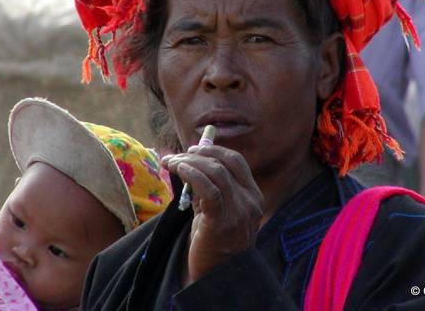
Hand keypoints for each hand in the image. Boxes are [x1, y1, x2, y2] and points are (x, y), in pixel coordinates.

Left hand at [162, 145, 263, 282]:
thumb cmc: (215, 242)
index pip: (236, 162)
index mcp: (253, 196)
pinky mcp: (221, 222)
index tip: (195, 149)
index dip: (214, 150)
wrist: (218, 276)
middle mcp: (250, 202)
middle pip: (225, 163)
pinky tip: (179, 170)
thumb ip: (209, 187)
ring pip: (215, 173)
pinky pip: (208, 190)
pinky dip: (192, 175)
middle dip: (198, 154)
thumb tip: (189, 160)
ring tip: (171, 162)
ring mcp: (238, 212)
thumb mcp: (217, 210)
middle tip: (178, 155)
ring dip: (189, 162)